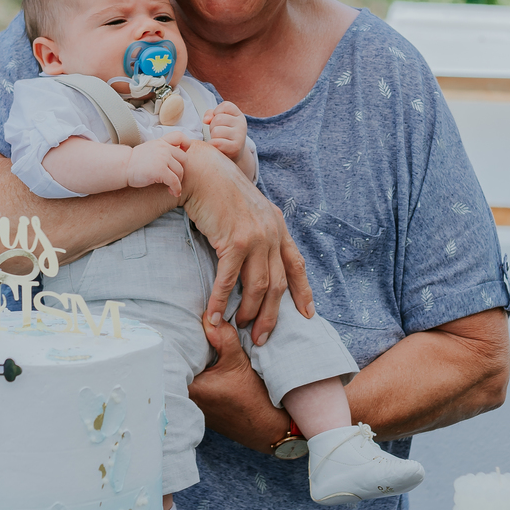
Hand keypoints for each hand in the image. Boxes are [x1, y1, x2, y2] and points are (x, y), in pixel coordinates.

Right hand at [127, 137, 188, 194]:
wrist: (123, 166)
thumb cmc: (135, 161)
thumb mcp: (150, 149)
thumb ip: (162, 150)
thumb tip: (175, 159)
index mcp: (161, 142)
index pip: (180, 137)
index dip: (186, 144)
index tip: (183, 153)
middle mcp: (164, 148)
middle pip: (184, 159)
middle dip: (182, 170)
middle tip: (176, 178)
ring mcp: (163, 159)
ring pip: (180, 171)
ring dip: (178, 182)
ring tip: (172, 187)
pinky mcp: (161, 171)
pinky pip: (175, 181)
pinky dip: (176, 189)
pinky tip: (173, 192)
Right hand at [179, 140, 313, 346]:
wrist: (202, 171)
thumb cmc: (220, 192)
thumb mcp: (250, 210)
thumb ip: (259, 232)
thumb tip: (258, 257)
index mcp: (278, 226)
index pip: (296, 265)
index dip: (303, 292)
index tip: (307, 315)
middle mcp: (272, 233)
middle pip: (278, 285)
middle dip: (271, 315)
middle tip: (262, 337)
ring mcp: (256, 237)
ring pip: (258, 287)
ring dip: (248, 312)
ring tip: (239, 327)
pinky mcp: (234, 241)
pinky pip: (229, 280)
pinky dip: (220, 302)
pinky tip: (213, 316)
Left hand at [189, 314, 285, 453]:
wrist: (266, 427)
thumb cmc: (253, 399)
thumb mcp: (238, 361)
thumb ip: (223, 337)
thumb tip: (209, 316)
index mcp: (189, 388)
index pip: (172, 357)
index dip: (176, 338)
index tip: (181, 323)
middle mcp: (185, 398)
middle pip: (177, 364)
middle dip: (184, 346)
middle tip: (189, 326)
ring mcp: (191, 403)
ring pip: (185, 372)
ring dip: (191, 358)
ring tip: (198, 339)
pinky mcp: (200, 405)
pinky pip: (193, 380)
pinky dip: (198, 369)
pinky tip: (206, 358)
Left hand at [202, 101, 246, 161]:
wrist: (233, 154)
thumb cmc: (223, 135)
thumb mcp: (219, 121)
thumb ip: (210, 114)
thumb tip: (206, 120)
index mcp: (238, 115)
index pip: (225, 105)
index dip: (217, 112)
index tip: (219, 121)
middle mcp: (242, 124)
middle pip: (218, 119)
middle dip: (213, 126)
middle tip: (218, 134)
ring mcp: (240, 136)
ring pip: (216, 131)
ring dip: (213, 137)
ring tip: (218, 140)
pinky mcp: (235, 147)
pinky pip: (216, 142)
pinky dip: (212, 145)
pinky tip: (217, 147)